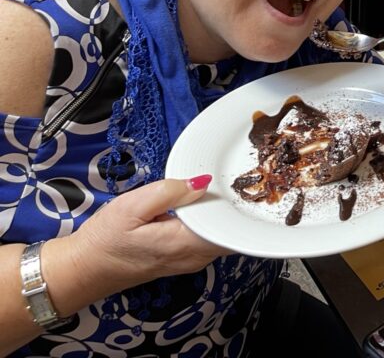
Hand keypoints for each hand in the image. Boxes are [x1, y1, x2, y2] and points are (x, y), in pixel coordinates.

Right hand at [63, 177, 228, 296]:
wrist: (85, 270)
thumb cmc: (104, 239)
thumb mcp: (132, 207)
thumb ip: (170, 192)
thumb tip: (203, 182)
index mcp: (184, 244)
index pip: (228, 224)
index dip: (232, 201)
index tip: (228, 181)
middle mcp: (195, 258)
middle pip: (230, 229)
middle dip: (229, 205)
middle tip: (222, 180)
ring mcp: (192, 261)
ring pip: (222, 234)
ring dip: (219, 213)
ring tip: (210, 190)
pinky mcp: (186, 259)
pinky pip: (210, 239)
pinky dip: (209, 222)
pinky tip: (198, 207)